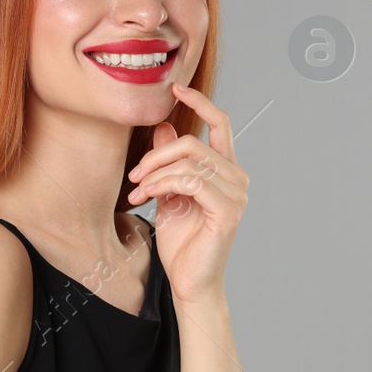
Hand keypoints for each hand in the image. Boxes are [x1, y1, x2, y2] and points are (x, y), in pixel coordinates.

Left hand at [125, 82, 248, 305]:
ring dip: (155, 173)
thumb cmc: (182, 242)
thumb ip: (168, 162)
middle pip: (193, 143)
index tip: (175, 89)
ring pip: (189, 161)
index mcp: (226, 170)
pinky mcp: (228, 210)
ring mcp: (236, 194)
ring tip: (137, 191)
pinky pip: (192, 181)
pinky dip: (163, 185)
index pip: (220, 124)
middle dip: (156, 155)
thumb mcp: (168, 193)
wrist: (189, 281)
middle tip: (134, 174)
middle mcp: (237, 178)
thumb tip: (161, 126)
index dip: (200, 103)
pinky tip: (147, 198)